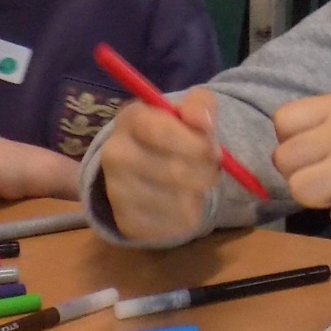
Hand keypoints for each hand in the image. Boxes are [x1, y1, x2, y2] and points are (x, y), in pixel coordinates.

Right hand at [98, 90, 221, 241]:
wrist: (140, 170)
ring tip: (195, 183)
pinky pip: (175, 224)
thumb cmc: (170, 134)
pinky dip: (190, 215)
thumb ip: (200, 106)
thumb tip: (203, 120)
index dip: (195, 143)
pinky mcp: (128, 222)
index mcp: (130, 119)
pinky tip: (183, 201)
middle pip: (175, 171)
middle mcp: (116, 155)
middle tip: (213, 168)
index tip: (214, 150)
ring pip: (179, 201)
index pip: (160, 131)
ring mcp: (117, 191)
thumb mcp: (185, 111)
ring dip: (199, 193)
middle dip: (206, 171)